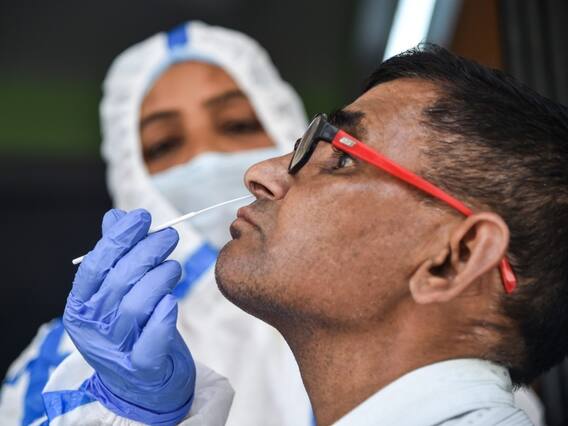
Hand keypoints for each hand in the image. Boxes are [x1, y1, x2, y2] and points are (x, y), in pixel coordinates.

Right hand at [64, 209, 195, 423]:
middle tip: (169, 236)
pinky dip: (163, 318)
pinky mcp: (141, 367)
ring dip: (159, 278)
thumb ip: (116, 256)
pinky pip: (151, 340)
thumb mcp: (117, 294)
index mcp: (81, 306)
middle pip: (119, 280)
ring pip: (136, 305)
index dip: (120, 238)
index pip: (96, 265)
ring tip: (174, 268)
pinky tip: (172, 301)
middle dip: (146, 251)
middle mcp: (93, 328)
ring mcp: (115, 349)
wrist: (140, 386)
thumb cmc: (131, 330)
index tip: (143, 218)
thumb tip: (116, 217)